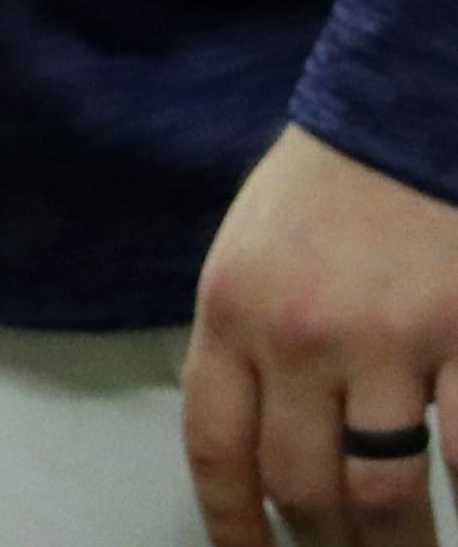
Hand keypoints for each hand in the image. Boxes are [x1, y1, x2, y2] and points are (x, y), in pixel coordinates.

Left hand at [188, 124, 457, 546]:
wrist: (401, 114)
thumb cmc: (323, 193)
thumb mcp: (247, 259)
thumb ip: (245, 350)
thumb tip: (251, 459)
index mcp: (231, 313)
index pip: (216, 449)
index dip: (232, 526)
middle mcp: (300, 335)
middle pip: (304, 486)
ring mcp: (389, 340)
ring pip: (385, 493)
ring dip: (397, 546)